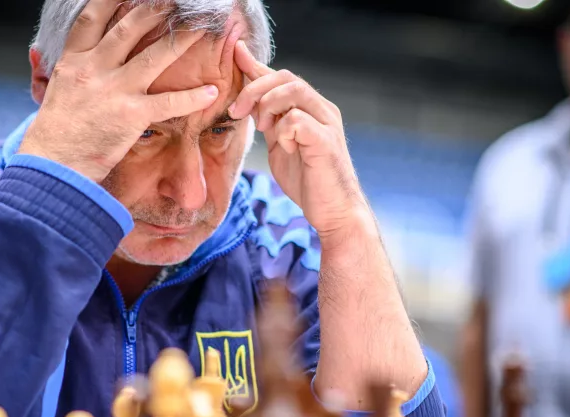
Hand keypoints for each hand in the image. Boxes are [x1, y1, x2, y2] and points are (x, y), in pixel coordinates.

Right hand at [19, 0, 219, 182]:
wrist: (54, 163)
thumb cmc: (56, 131)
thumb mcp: (56, 89)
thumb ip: (71, 68)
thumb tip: (76, 55)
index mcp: (74, 61)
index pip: (92, 19)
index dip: (110, 0)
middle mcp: (94, 69)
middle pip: (128, 28)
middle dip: (154, 11)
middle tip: (175, 3)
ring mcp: (115, 90)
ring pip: (154, 57)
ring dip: (181, 41)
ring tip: (201, 29)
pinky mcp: (132, 115)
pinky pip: (169, 102)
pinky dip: (192, 97)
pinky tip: (210, 91)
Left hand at [229, 42, 368, 238]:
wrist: (333, 212)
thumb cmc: (308, 182)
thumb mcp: (280, 145)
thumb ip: (270, 122)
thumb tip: (249, 103)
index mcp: (311, 109)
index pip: (282, 77)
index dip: (257, 64)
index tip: (236, 52)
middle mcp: (322, 109)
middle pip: (285, 77)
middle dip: (254, 89)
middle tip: (237, 112)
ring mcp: (327, 123)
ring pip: (293, 90)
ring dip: (268, 106)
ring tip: (264, 130)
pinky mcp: (326, 141)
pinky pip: (297, 119)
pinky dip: (283, 131)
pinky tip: (286, 148)